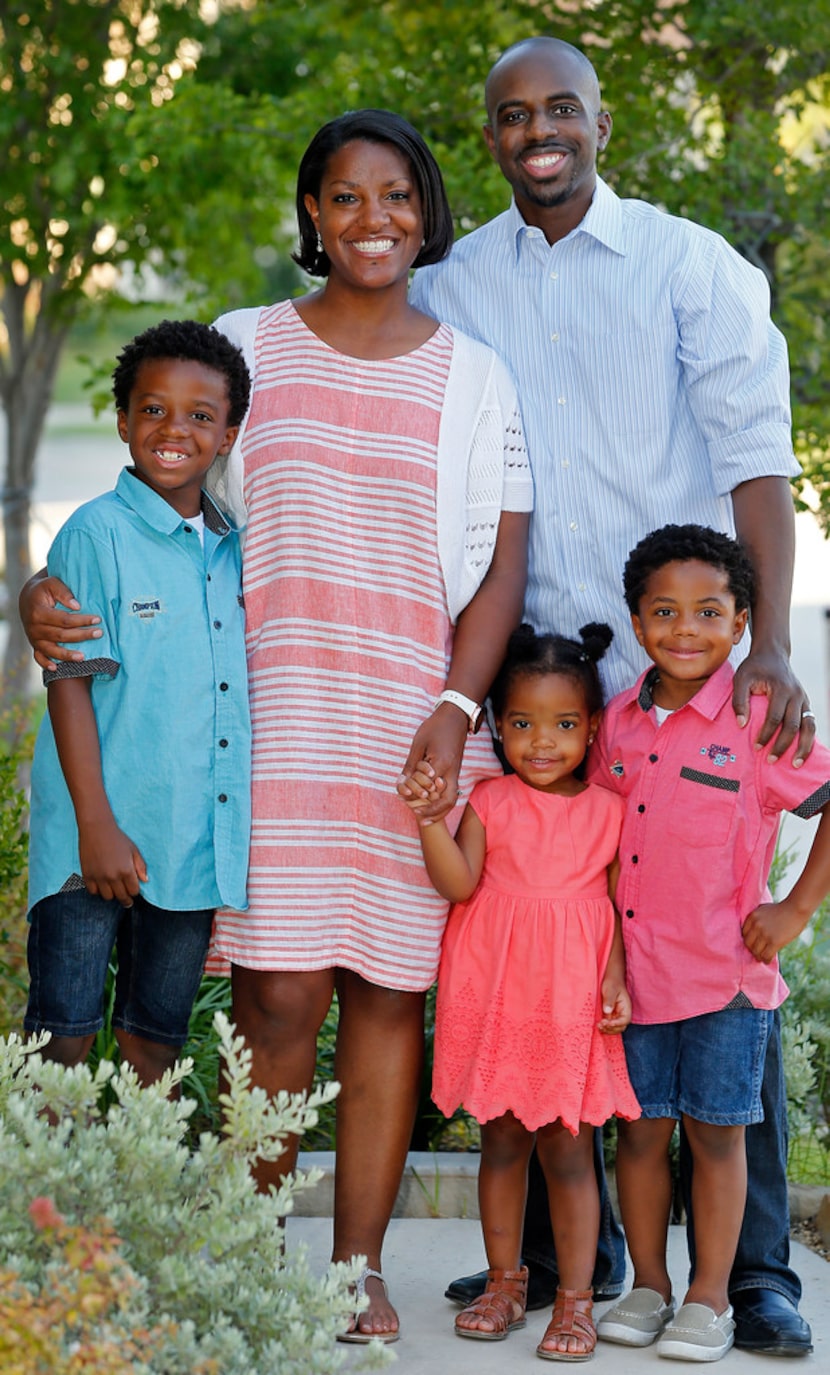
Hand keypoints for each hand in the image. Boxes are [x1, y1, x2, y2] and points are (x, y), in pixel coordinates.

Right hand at [20, 573, 101, 670]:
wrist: (28, 598)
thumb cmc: (44, 589)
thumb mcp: (52, 583)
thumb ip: (64, 592)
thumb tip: (77, 606)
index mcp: (38, 612)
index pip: (64, 620)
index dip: (81, 620)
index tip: (97, 619)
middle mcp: (34, 628)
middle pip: (61, 636)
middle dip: (82, 636)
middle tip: (99, 633)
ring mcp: (33, 638)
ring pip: (51, 650)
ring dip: (67, 655)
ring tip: (83, 657)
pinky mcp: (34, 644)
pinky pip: (38, 657)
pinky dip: (45, 664)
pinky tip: (56, 669)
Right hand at [78, 819, 146, 905]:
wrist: (96, 829)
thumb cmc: (117, 838)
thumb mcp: (134, 850)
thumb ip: (140, 866)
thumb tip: (144, 881)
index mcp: (127, 870)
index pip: (134, 891)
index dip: (135, 891)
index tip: (133, 890)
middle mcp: (113, 876)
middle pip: (121, 897)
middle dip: (126, 899)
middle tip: (126, 899)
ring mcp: (99, 877)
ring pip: (107, 897)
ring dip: (112, 895)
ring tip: (113, 890)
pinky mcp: (87, 875)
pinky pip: (93, 892)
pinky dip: (98, 891)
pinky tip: (102, 885)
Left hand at [398, 703, 467, 822]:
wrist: (456, 716)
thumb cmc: (436, 727)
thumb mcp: (418, 744)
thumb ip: (411, 765)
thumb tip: (401, 782)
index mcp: (442, 764)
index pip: (429, 789)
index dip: (416, 796)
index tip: (403, 798)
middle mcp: (452, 772)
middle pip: (447, 801)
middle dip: (434, 813)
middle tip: (419, 818)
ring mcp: (456, 772)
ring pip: (452, 799)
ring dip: (439, 811)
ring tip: (425, 818)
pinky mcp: (455, 770)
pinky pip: (451, 791)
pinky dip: (441, 801)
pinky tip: (430, 803)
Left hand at [598, 977, 631, 1033]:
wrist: (610, 980)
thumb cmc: (612, 983)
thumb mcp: (611, 990)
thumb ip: (609, 1000)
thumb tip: (607, 1011)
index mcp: (626, 1008)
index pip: (625, 1020)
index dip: (617, 1023)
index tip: (608, 1023)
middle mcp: (622, 1014)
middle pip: (620, 1027)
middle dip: (611, 1028)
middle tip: (601, 1024)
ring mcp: (616, 1016)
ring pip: (614, 1028)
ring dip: (607, 1030)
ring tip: (599, 1026)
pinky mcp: (609, 1016)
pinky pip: (608, 1025)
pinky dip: (604, 1027)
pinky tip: (598, 1025)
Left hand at [732, 644, 814, 764]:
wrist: (772, 654)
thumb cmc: (754, 667)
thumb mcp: (741, 678)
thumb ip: (739, 700)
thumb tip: (741, 724)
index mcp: (782, 688)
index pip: (775, 717)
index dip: (766, 734)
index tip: (756, 746)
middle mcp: (797, 695)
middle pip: (794, 726)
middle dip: (783, 745)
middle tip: (771, 759)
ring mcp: (804, 699)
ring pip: (809, 727)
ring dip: (803, 747)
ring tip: (795, 764)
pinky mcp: (806, 703)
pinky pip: (811, 724)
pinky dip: (808, 740)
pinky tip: (802, 752)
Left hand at [742, 900, 807, 963]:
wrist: (797, 909)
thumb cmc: (782, 909)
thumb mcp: (764, 909)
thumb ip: (756, 918)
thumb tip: (752, 931)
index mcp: (752, 917)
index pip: (744, 934)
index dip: (748, 941)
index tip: (752, 944)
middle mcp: (756, 925)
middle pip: (748, 943)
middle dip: (752, 950)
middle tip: (756, 953)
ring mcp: (765, 934)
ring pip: (756, 951)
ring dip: (758, 956)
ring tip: (762, 958)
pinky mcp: (774, 941)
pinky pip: (766, 955)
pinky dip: (766, 960)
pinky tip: (767, 961)